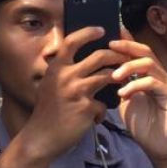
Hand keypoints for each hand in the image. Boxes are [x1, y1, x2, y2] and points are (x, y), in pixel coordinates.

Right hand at [19, 26, 126, 161]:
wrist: (41, 138)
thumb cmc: (46, 111)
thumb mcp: (49, 85)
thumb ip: (63, 72)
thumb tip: (82, 61)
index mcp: (56, 68)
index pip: (72, 41)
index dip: (88, 32)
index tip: (101, 29)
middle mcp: (66, 76)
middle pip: (100, 56)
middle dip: (117, 55)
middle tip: (125, 57)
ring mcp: (77, 91)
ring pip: (108, 76)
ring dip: (118, 78)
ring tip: (121, 82)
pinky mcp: (86, 108)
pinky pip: (103, 104)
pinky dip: (102, 111)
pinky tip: (95, 118)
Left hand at [111, 39, 166, 163]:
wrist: (159, 148)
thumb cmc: (142, 125)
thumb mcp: (125, 100)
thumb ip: (120, 84)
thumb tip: (106, 69)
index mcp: (149, 75)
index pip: (139, 52)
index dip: (127, 41)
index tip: (110, 36)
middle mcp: (160, 76)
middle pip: (146, 51)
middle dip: (127, 46)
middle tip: (110, 46)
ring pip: (149, 63)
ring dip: (129, 66)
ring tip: (114, 76)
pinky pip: (153, 82)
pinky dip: (135, 85)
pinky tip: (123, 94)